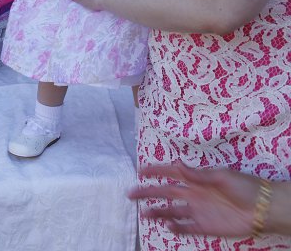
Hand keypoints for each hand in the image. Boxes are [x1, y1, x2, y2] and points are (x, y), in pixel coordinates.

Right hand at [128, 163, 262, 238]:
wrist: (261, 208)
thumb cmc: (243, 186)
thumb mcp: (220, 175)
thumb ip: (197, 174)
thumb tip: (177, 164)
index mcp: (196, 178)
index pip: (171, 173)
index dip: (155, 171)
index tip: (139, 170)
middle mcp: (193, 193)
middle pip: (165, 192)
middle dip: (148, 192)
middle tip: (131, 193)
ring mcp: (198, 210)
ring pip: (171, 210)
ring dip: (158, 211)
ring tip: (144, 213)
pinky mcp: (204, 226)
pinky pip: (186, 227)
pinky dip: (176, 227)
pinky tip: (167, 227)